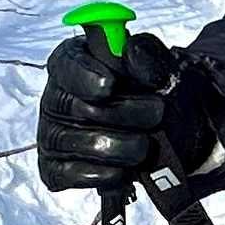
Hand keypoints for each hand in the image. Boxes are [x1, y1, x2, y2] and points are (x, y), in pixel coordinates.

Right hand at [37, 26, 221, 195]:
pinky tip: (123, 171)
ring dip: (119, 146)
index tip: (110, 86)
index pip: (65, 64)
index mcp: (74, 62)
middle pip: (73, 105)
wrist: (173, 134)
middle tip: (155, 113)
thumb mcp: (160, 67)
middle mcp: (56, 97)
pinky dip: (100, 175)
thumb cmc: (155, 93)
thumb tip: (129, 49)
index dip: (84, 75)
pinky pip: (67, 174)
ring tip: (145, 145)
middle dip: (121, 112)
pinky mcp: (54, 168)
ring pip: (74, 141)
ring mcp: (51, 134)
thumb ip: (147, 54)